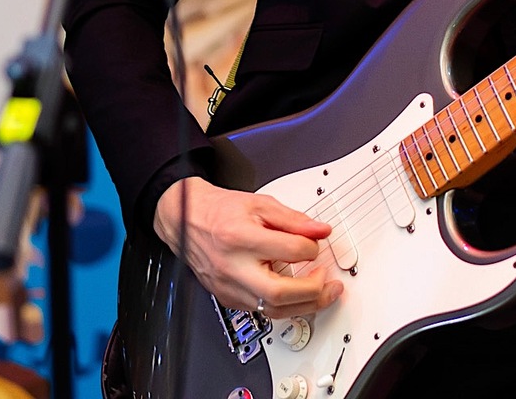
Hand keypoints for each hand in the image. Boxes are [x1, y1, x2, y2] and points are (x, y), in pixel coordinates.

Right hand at [153, 177, 343, 317]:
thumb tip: (320, 231)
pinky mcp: (228, 298)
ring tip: (323, 294)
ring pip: (272, 310)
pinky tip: (297, 296)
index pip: (289, 250)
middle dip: (313, 291)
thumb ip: (293, 219)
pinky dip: (284, 306)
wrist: (186, 220)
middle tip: (329, 282)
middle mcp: (233, 267)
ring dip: (305, 305)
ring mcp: (229, 287)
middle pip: (279, 292)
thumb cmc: (220, 211)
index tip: (316, 243)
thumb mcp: (260, 204)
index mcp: (241, 238)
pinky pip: (262, 311)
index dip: (311, 247)